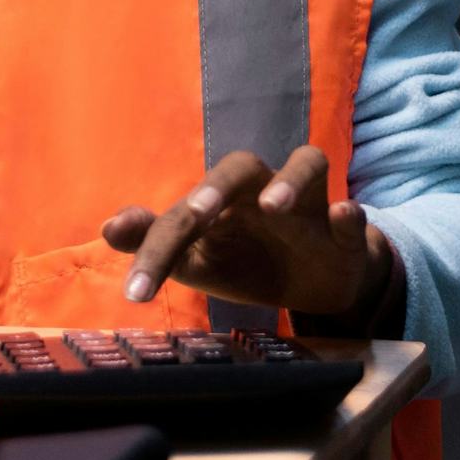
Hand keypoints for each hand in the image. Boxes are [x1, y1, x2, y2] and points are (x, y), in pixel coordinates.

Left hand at [101, 146, 391, 322]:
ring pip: (307, 163)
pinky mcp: (347, 229)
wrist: (316, 285)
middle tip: (198, 213)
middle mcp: (262, 190)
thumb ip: (157, 243)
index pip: (183, 213)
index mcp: (222, 202)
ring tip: (275, 205)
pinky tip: (342, 215)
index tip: (135, 295)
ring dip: (290, 180)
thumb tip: (107, 228)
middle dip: (219, 185)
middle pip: (242, 165)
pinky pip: (352, 210)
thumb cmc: (249, 263)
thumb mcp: (200, 262)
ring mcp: (309, 203)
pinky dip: (349, 212)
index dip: (156, 250)